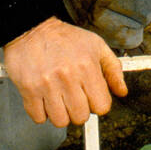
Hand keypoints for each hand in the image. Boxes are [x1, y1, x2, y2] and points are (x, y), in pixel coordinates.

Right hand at [2, 17, 127, 127]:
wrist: (31, 28)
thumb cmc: (64, 38)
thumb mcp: (96, 46)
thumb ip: (113, 69)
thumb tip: (122, 91)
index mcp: (87, 66)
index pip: (102, 106)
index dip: (97, 104)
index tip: (91, 97)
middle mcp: (68, 76)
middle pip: (81, 117)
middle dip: (79, 110)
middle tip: (73, 98)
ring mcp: (47, 84)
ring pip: (60, 121)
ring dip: (60, 114)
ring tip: (58, 99)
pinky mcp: (29, 89)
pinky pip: (38, 118)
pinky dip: (41, 113)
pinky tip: (44, 99)